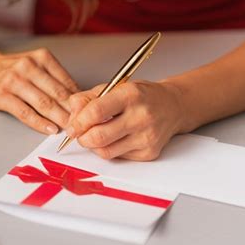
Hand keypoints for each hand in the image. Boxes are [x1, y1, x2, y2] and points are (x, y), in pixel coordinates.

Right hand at [0, 47, 79, 133]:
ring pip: (43, 102)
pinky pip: (25, 112)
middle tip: (85, 124)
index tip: (89, 112)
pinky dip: (40, 123)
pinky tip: (50, 129)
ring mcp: (14, 80)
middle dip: (73, 111)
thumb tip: (78, 99)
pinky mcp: (1, 95)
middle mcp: (28, 66)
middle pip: (57, 92)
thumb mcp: (35, 65)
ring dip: (59, 118)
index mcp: (41, 58)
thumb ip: (54, 79)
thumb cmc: (11, 70)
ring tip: (71, 129)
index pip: (66, 81)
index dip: (79, 99)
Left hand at [66, 80, 191, 160]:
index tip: (71, 127)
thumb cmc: (142, 96)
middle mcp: (141, 116)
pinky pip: (118, 157)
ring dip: (94, 146)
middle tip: (79, 135)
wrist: (173, 106)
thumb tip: (72, 115)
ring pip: (106, 152)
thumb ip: (88, 99)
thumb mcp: (114, 87)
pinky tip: (114, 139)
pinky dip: (109, 150)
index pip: (96, 112)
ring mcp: (146, 137)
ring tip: (95, 136)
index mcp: (130, 95)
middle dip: (82, 138)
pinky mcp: (149, 153)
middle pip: (99, 137)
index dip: (78, 122)